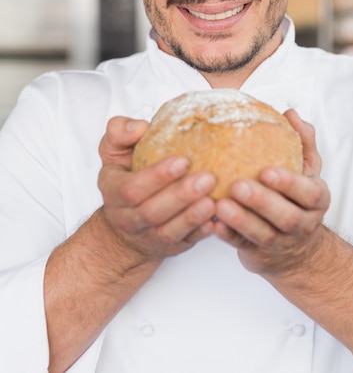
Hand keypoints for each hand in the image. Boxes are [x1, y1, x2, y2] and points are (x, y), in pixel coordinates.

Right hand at [98, 116, 216, 264]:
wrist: (125, 226)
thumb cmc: (125, 178)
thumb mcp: (115, 152)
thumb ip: (120, 132)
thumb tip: (139, 127)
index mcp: (114, 191)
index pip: (132, 188)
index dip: (157, 176)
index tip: (183, 160)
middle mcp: (129, 218)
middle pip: (153, 212)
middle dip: (181, 195)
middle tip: (208, 178)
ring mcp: (149, 236)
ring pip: (169, 231)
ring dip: (193, 216)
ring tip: (213, 200)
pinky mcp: (171, 246)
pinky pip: (186, 242)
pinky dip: (201, 233)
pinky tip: (216, 220)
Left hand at [213, 110, 329, 277]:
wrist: (295, 250)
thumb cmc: (297, 198)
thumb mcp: (307, 170)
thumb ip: (303, 141)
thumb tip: (291, 114)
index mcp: (315, 200)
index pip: (308, 193)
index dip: (289, 183)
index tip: (267, 171)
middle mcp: (301, 223)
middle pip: (285, 216)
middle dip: (261, 201)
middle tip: (238, 185)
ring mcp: (279, 242)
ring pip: (262, 234)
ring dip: (240, 220)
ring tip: (220, 205)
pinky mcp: (257, 253)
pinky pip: (241, 246)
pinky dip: (226, 236)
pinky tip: (211, 224)